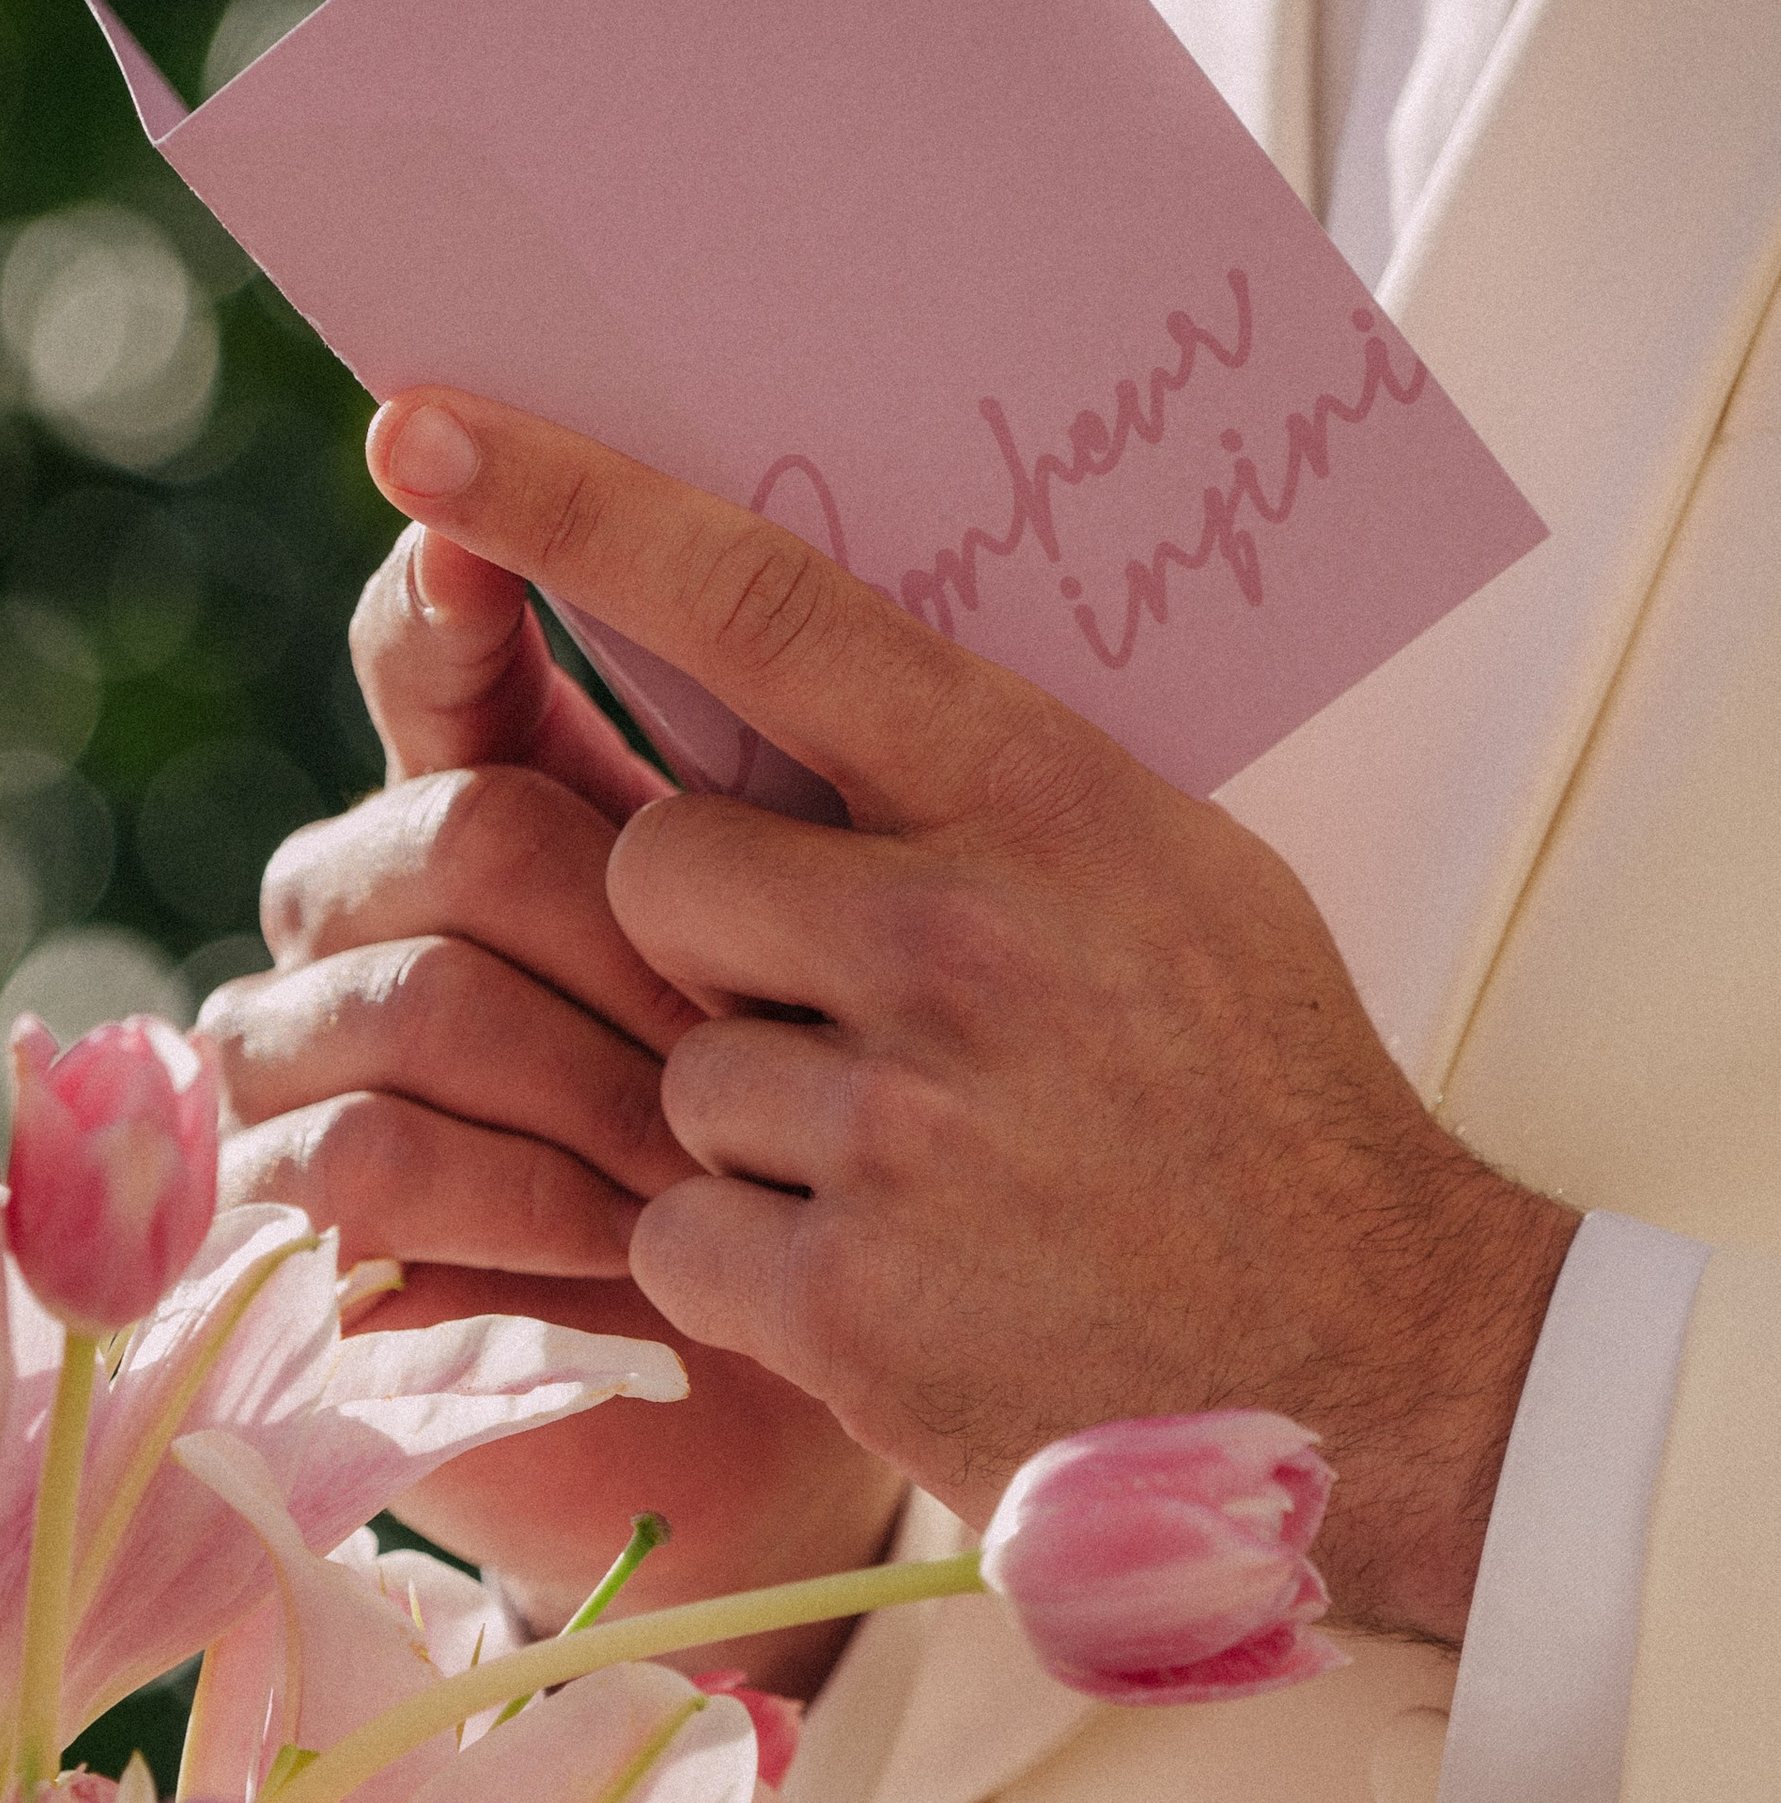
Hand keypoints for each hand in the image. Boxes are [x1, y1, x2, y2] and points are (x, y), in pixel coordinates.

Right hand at [201, 524, 904, 1675]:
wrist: (818, 1411)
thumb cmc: (871, 1164)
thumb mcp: (863, 957)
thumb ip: (791, 791)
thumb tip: (746, 613)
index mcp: (517, 800)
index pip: (441, 658)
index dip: (449, 592)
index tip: (457, 496)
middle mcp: (385, 908)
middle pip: (456, 831)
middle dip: (629, 941)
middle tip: (770, 1033)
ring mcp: (313, 1060)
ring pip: (408, 989)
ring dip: (588, 1080)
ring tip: (714, 1156)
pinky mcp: (291, 1220)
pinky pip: (361, 1151)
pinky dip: (514, 1198)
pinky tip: (624, 1244)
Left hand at [360, 388, 1580, 1644]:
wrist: (1374, 1368)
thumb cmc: (1257, 1108)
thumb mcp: (1175, 882)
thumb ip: (985, 792)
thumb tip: (794, 677)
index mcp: (1043, 799)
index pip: (765, 607)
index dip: (577, 511)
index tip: (427, 434)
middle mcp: (958, 938)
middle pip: (652, 872)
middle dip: (711, 953)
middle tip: (853, 1027)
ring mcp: (897, 1122)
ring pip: (671, 1076)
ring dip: (755, 1139)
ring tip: (925, 1187)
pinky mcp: (845, 1297)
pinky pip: (674, 1236)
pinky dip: (750, 1275)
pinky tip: (895, 1288)